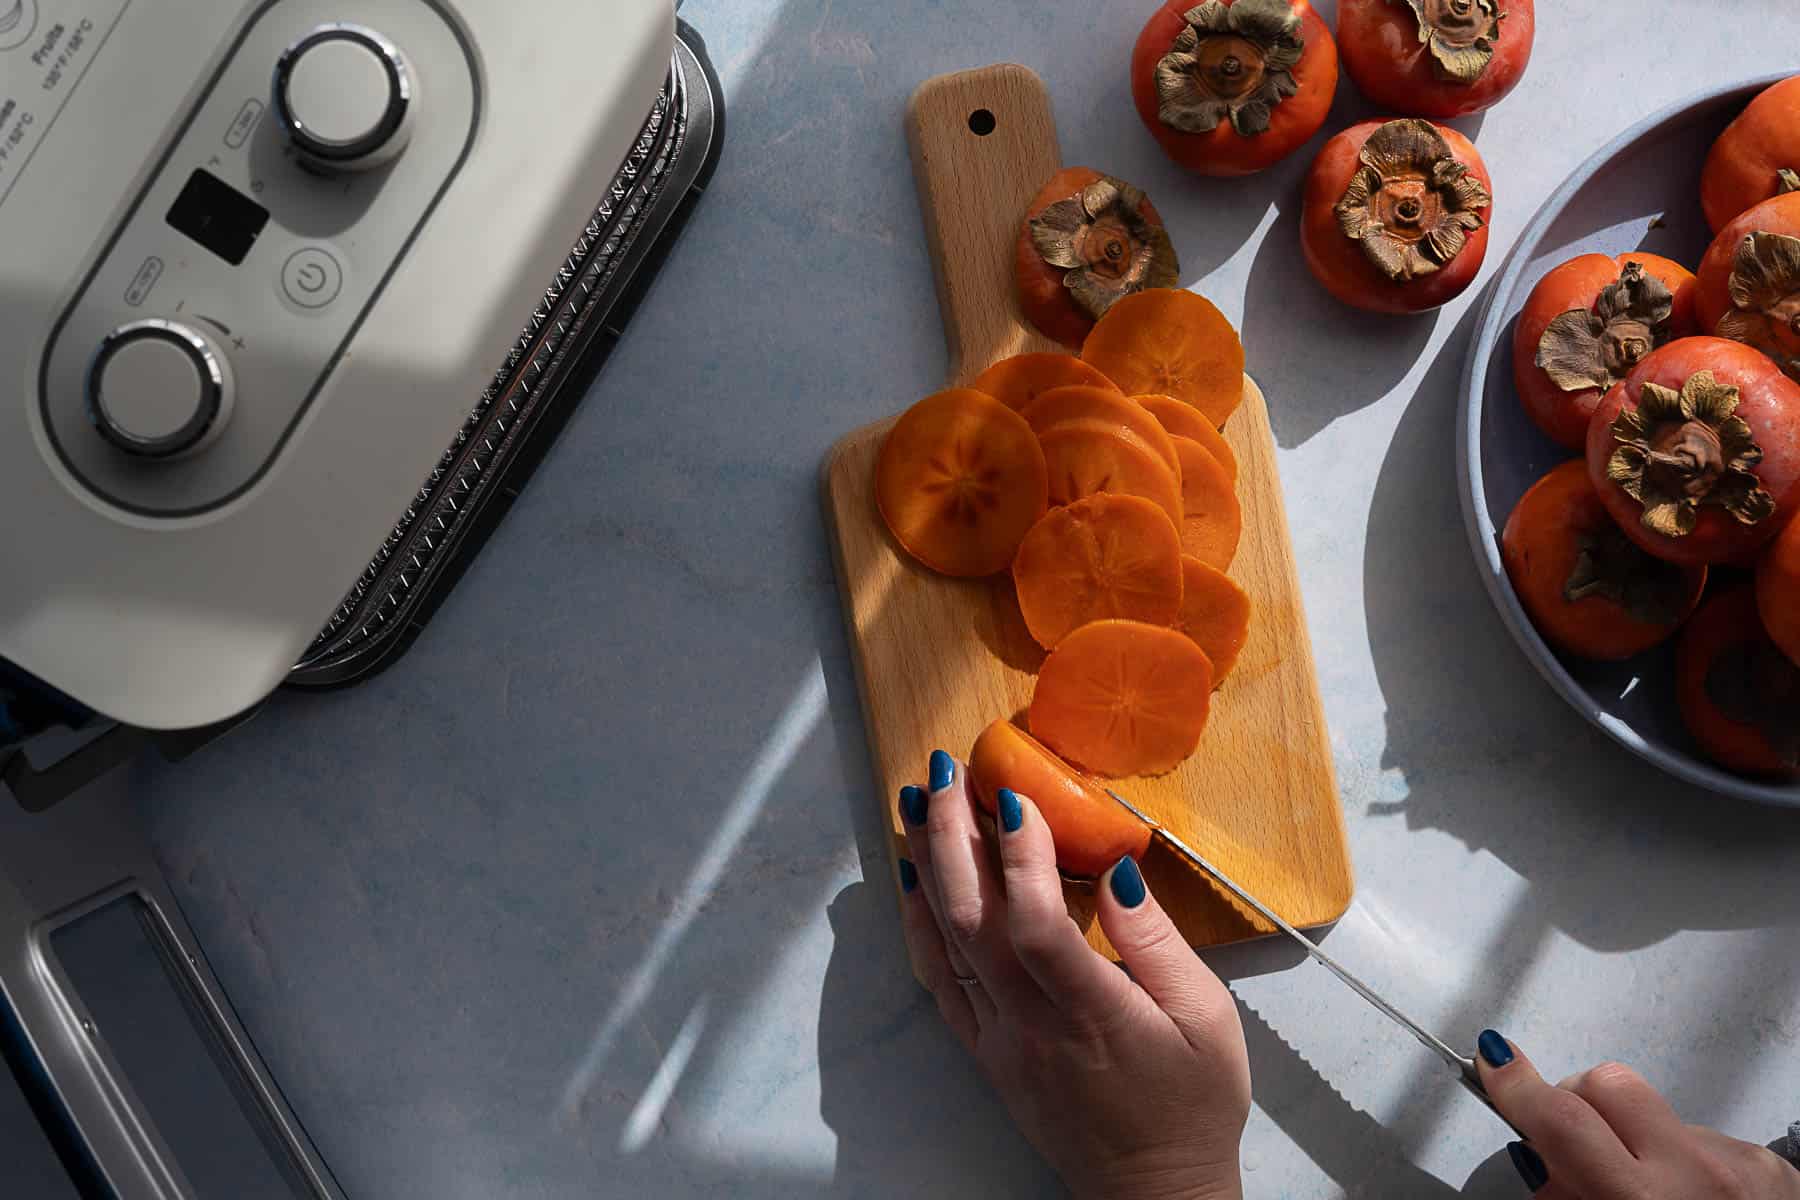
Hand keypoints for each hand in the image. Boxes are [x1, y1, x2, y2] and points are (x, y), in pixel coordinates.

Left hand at [895, 751, 1250, 1199]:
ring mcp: (1000, 1039)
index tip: (1014, 795)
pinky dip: (919, 926)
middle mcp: (1032, 1025)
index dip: (1020, 858)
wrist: (1152, 1190)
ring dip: (927, 868)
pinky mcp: (985, 1050)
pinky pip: (939, 981)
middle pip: (973, 922)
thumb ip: (1155, 942)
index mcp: (1094, 1014)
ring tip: (916, 805)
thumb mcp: (1206, 1019)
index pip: (1037, 927)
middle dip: (953, 838)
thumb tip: (1117, 871)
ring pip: (947, 944)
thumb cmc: (1192, 1103)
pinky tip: (913, 881)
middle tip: (943, 773)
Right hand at [1476, 1032, 1799, 1197]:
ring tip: (1650, 1193)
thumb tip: (1538, 1153)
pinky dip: (1684, 1161)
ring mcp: (1739, 1163)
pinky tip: (1693, 1199)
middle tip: (1572, 1142)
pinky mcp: (1769, 1163)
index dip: (1518, 1086)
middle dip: (1575, 1099)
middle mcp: (1695, 1174)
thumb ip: (1563, 1199)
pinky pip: (1702, 1135)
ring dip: (1636, 1139)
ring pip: (1655, 1111)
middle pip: (1605, 1084)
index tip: (1495, 1063)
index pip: (1562, 1120)